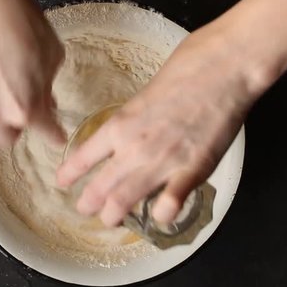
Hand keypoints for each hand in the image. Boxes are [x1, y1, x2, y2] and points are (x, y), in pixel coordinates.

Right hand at [0, 0, 64, 146]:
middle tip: (20, 105)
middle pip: (5, 137)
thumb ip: (47, 89)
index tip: (55, 134)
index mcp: (25, 110)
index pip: (46, 134)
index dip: (53, 133)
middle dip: (15, 126)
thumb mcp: (53, 58)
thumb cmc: (24, 24)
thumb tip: (44, 102)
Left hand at [55, 0, 286, 226]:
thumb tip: (129, 130)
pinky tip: (161, 215)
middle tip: (86, 209)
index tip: (62, 183)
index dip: (70, 174)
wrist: (224, 67)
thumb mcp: (145, 92)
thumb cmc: (189, 67)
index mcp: (120, 124)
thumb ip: (134, 118)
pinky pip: (170, 204)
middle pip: (100, 188)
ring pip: (126, 201)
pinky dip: (162, 214)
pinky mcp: (193, 169)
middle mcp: (134, 147)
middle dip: (90, 204)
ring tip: (112, 219)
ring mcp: (163, 161)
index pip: (84, 157)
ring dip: (115, 214)